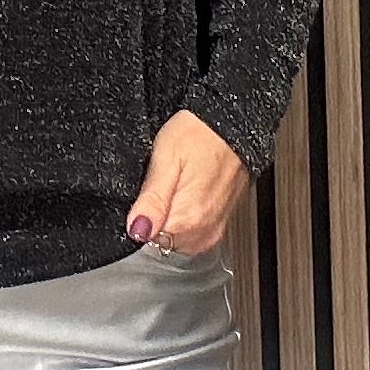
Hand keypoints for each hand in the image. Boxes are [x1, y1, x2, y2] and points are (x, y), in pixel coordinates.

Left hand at [126, 110, 249, 253]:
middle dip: (156, 219)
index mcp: (188, 218)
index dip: (142, 217)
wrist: (232, 127)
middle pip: (162, 242)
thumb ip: (151, 201)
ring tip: (177, 186)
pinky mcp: (219, 222)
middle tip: (164, 185)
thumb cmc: (199, 134)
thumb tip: (137, 230)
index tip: (149, 194)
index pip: (147, 239)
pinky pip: (193, 234)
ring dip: (170, 219)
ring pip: (176, 239)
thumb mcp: (166, 158)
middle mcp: (204, 229)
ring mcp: (213, 228)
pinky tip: (186, 194)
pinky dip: (185, 219)